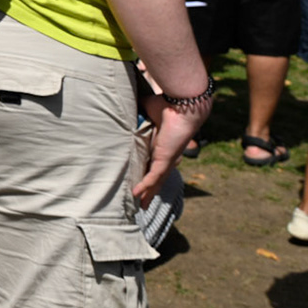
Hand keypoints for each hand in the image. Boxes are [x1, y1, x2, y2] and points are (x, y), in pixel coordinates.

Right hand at [133, 91, 205, 207]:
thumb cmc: (167, 104)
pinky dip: (145, 185)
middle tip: (143, 203)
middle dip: (151, 192)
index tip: (142, 181)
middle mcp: (167, 155)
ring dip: (149, 194)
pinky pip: (153, 176)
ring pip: (157, 182)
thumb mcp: (146, 107)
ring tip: (141, 206)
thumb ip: (137, 109)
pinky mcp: (165, 159)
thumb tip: (123, 102)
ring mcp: (167, 159)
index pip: (154, 163)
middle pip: (158, 178)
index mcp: (163, 145)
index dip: (148, 173)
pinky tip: (136, 194)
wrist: (184, 105)